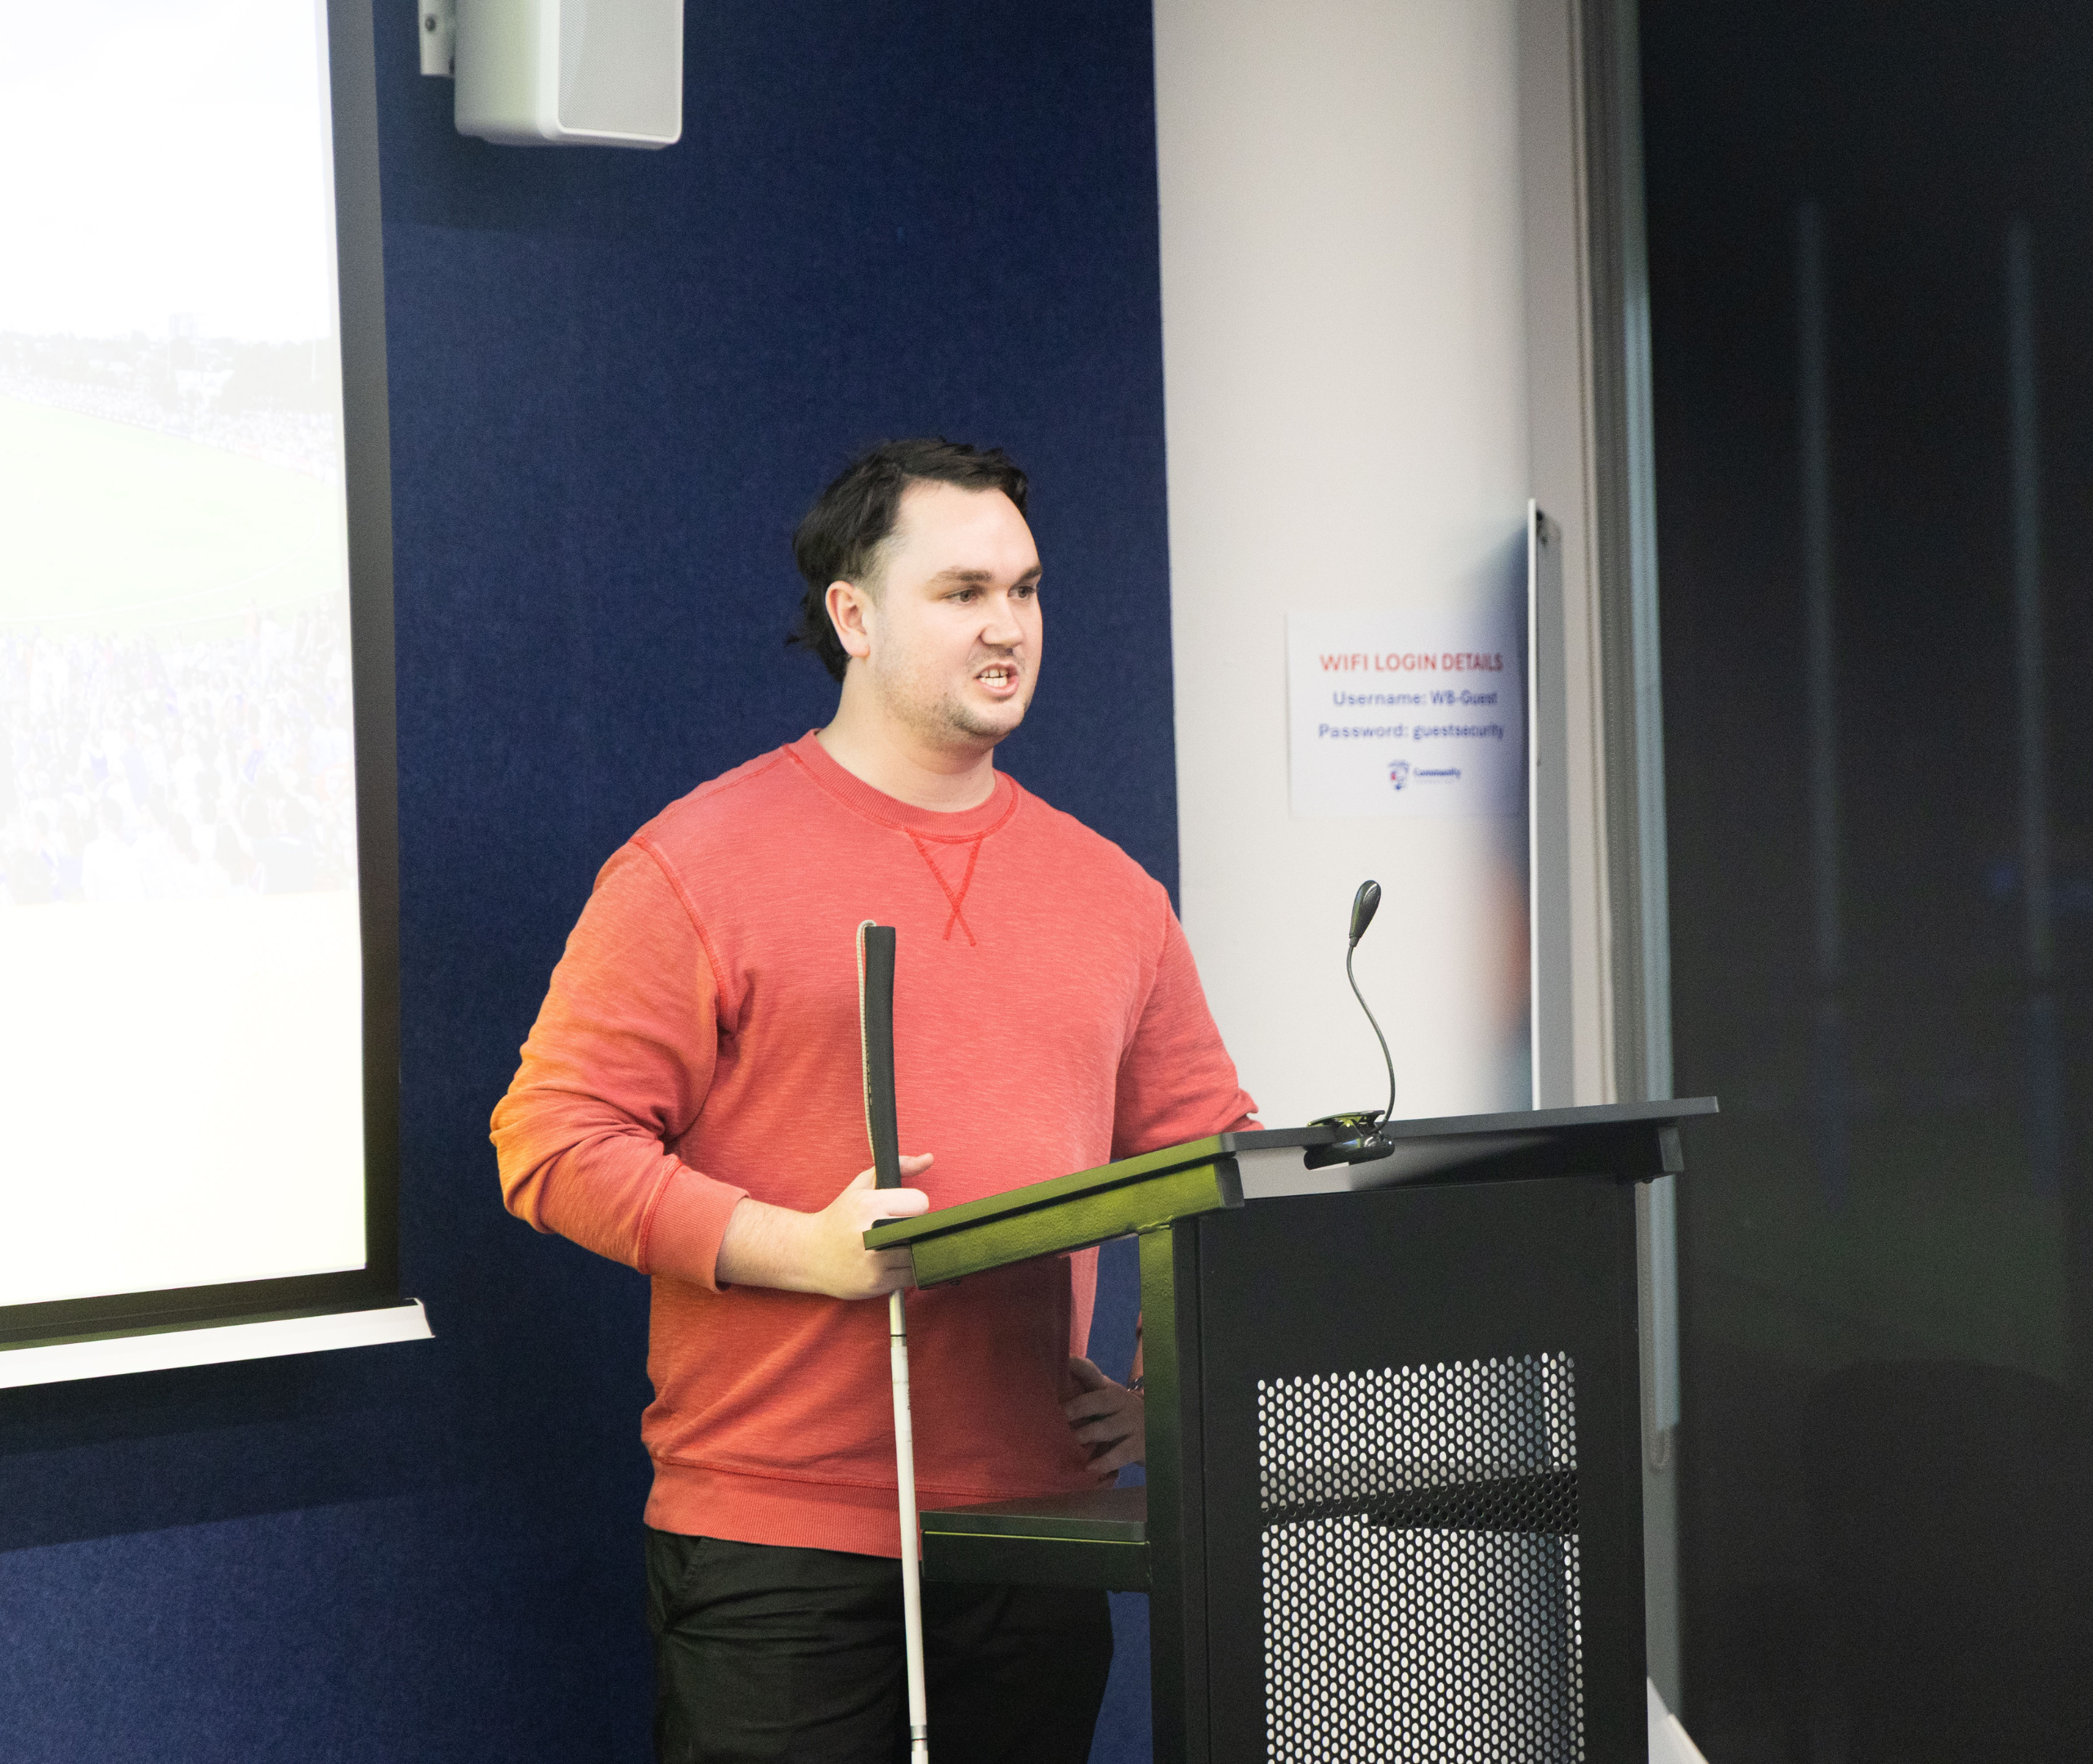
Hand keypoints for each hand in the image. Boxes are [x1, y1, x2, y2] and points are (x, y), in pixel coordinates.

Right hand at [714, 1156, 931, 1297]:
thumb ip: (899, 1167)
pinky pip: (912, 1274)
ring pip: (919, 1252)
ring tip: (891, 1246)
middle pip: (922, 1228)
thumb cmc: (839, 1218)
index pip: (921, 1202)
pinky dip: (906, 1268)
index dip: (912, 1205)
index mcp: (869, 1206)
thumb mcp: (863, 1186)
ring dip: (911, 1249)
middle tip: (892, 1229)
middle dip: (912, 1227)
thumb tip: (929, 1159)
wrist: (809, 1254)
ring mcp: (875, 1262)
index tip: (898, 1210)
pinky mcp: (877, 1284)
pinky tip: (888, 1262)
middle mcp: (872, 1234)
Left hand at [1064, 1355, 1144, 1477]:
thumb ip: (1084, 1391)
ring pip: (1108, 1428)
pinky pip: (1120, 1454)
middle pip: (1100, 1401)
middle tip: (1062, 1414)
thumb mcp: (1105, 1398)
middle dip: (1081, 1406)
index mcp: (1107, 1388)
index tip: (1066, 1361)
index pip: (1092, 1373)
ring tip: (1074, 1440)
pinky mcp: (1137, 1445)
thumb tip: (1054, 1382)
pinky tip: (1091, 1467)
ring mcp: (1130, 1423)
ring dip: (1090, 1433)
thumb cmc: (1119, 1413)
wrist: (1157, 1429)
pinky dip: (1105, 1461)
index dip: (1079, 1366)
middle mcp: (1120, 1401)